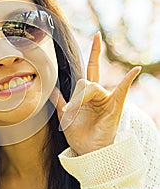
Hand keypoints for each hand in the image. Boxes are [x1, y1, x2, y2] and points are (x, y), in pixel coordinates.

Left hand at [50, 32, 140, 154]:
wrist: (88, 152)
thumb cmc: (79, 136)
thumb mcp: (65, 117)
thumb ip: (60, 102)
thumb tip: (52, 89)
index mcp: (87, 94)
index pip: (90, 70)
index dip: (93, 53)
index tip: (96, 35)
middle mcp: (99, 94)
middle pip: (88, 78)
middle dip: (90, 65)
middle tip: (93, 52)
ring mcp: (108, 99)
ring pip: (91, 87)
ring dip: (80, 99)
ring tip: (73, 114)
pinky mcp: (115, 107)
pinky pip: (122, 90)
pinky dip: (127, 80)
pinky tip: (135, 70)